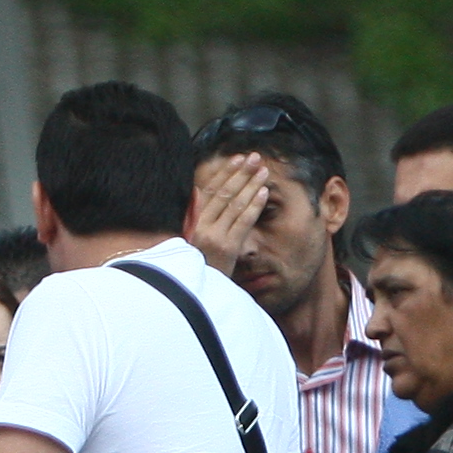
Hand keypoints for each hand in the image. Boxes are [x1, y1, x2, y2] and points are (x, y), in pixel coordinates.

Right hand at [189, 152, 274, 271]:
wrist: (195, 294)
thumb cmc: (197, 265)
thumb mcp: (189, 239)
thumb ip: (194, 215)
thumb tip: (198, 190)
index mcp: (191, 222)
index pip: (209, 190)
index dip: (225, 173)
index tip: (237, 159)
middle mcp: (201, 227)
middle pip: (224, 194)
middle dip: (241, 173)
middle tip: (255, 158)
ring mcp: (215, 237)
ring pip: (235, 205)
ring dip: (251, 185)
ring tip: (263, 171)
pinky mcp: (228, 248)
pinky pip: (243, 222)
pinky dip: (254, 206)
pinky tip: (263, 192)